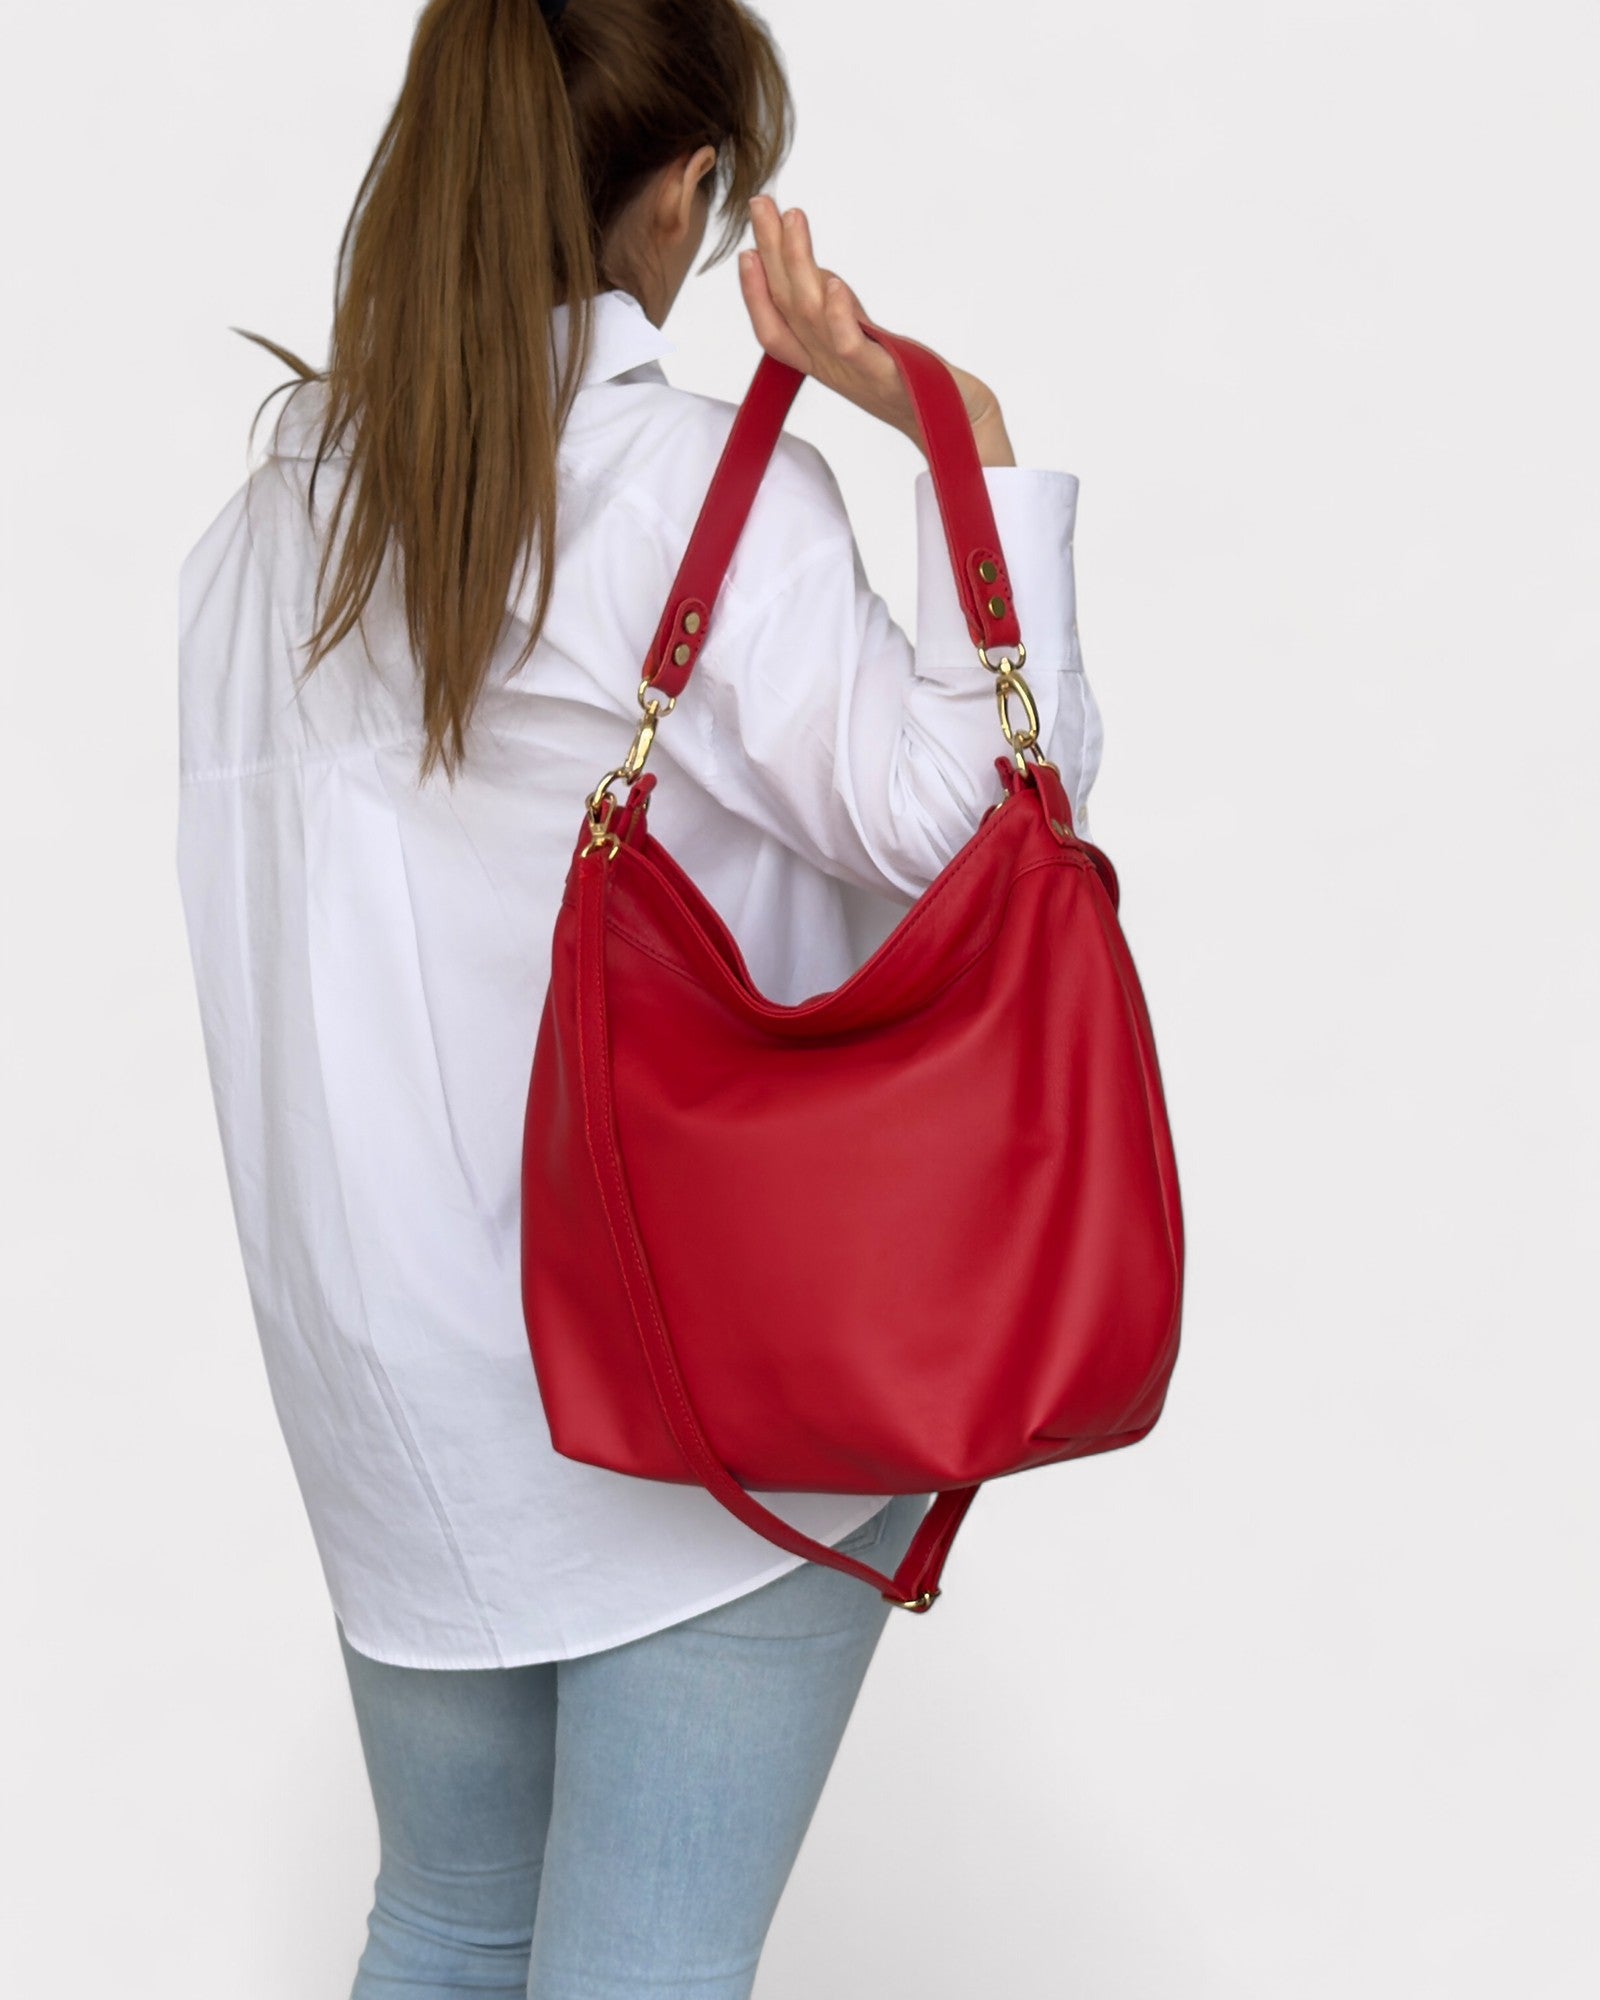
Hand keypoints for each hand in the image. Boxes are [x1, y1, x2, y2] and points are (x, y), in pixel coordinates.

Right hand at [738, 195, 1014, 465]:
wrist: (955, 424)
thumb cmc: (912, 383)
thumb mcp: (865, 342)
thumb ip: (839, 312)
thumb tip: (813, 270)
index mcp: (823, 361)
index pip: (774, 327)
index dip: (753, 291)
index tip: (745, 249)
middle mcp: (831, 367)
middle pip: (787, 307)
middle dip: (770, 252)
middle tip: (761, 204)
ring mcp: (854, 372)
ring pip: (811, 315)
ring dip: (798, 263)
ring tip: (793, 219)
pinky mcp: (885, 375)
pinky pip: (851, 346)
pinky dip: (839, 314)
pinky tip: (834, 282)